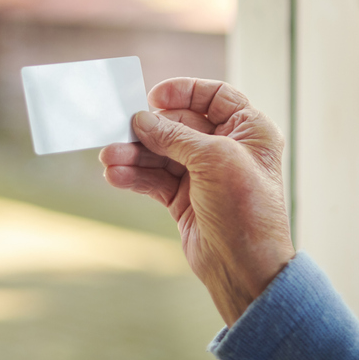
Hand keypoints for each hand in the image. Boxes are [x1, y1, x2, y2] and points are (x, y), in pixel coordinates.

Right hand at [100, 77, 294, 325]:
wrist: (245, 267)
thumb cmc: (246, 209)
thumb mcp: (214, 160)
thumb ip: (175, 136)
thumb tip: (142, 120)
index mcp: (249, 131)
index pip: (215, 97)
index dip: (185, 92)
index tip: (154, 96)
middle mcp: (228, 149)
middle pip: (180, 126)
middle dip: (149, 129)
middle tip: (121, 130)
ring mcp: (205, 175)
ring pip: (162, 154)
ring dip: (135, 155)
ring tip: (109, 158)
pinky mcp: (185, 199)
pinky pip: (155, 179)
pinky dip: (135, 176)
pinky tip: (116, 175)